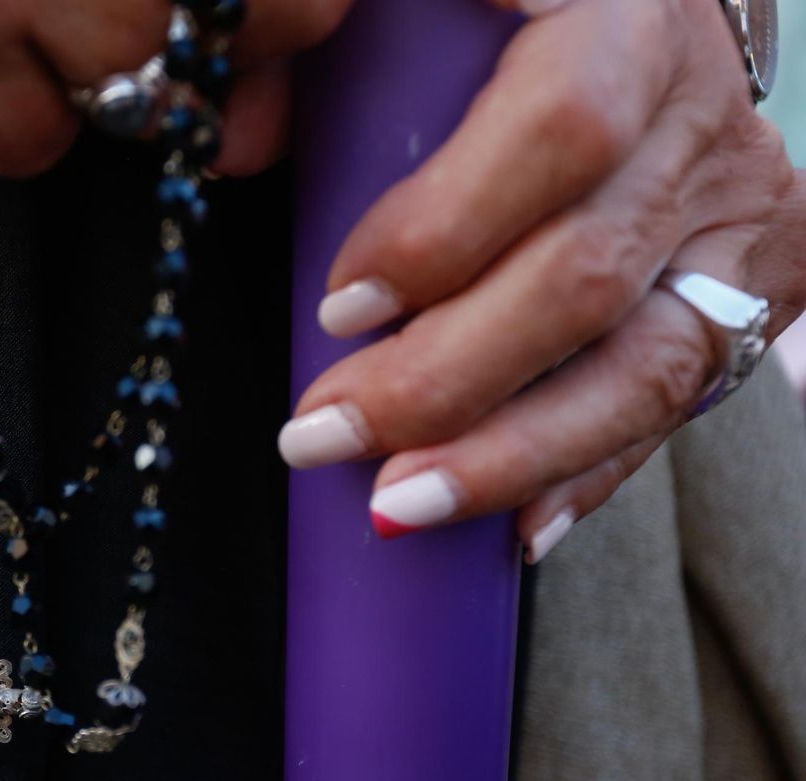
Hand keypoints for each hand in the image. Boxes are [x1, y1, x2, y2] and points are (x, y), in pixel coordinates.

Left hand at [276, 0, 805, 560]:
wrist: (657, 20)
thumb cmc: (513, 20)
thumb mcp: (430, 13)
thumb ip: (343, 55)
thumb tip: (232, 144)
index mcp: (625, 22)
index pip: (560, 130)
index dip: (445, 231)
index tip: (339, 306)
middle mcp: (699, 125)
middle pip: (585, 280)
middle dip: (441, 380)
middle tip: (324, 434)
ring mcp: (736, 218)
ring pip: (643, 369)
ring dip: (508, 456)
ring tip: (399, 502)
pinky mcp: (760, 290)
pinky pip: (674, 407)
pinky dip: (586, 473)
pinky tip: (514, 525)